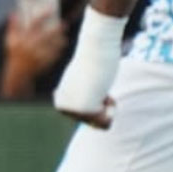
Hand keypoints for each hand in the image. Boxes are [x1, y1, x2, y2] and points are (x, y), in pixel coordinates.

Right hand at [5, 13, 69, 74]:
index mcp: (23, 38)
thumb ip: (12, 26)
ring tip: (63, 36)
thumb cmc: (14, 55)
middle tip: (64, 24)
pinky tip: (60, 47)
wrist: (18, 73)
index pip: (35, 24)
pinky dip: (59, 50)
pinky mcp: (45, 62)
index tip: (50, 10)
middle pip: (48, 34)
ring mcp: (40, 54)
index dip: (43, 16)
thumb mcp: (10, 40)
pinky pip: (55, 54)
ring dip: (60, 40)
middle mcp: (32, 45)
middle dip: (57, 29)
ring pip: (54, 44)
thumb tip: (13, 13)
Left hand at [52, 9, 125, 128]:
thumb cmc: (94, 61)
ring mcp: (73, 110)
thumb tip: (90, 116)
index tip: (91, 83)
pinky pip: (108, 122)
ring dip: (108, 106)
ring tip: (99, 86)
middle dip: (103, 105)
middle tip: (97, 84)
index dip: (97, 101)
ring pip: (102, 124)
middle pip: (94, 123)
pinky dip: (112, 107)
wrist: (96, 47)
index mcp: (60, 102)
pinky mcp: (85, 110)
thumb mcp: (84, 84)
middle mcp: (62, 108)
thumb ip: (84, 97)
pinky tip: (102, 89)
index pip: (87, 119)